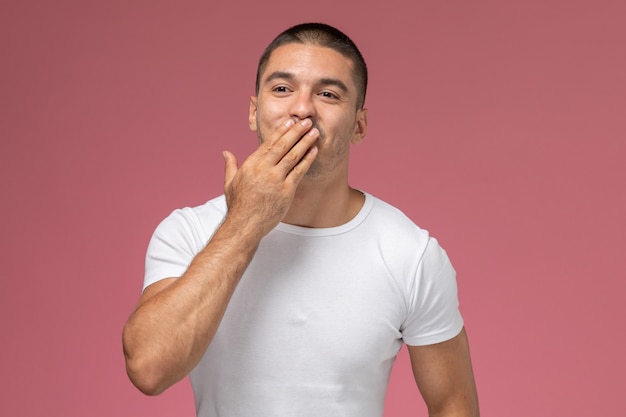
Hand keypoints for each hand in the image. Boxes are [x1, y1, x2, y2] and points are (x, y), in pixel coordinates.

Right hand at [222, 117, 318, 236]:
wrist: (244, 225)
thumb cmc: (238, 206)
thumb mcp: (230, 183)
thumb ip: (230, 166)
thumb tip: (226, 153)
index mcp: (251, 164)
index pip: (269, 143)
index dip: (281, 131)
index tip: (290, 121)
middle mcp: (264, 169)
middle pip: (283, 145)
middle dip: (296, 131)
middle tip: (306, 121)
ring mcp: (276, 180)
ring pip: (293, 156)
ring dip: (305, 142)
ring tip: (314, 132)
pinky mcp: (286, 191)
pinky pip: (299, 171)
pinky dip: (307, 159)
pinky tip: (314, 151)